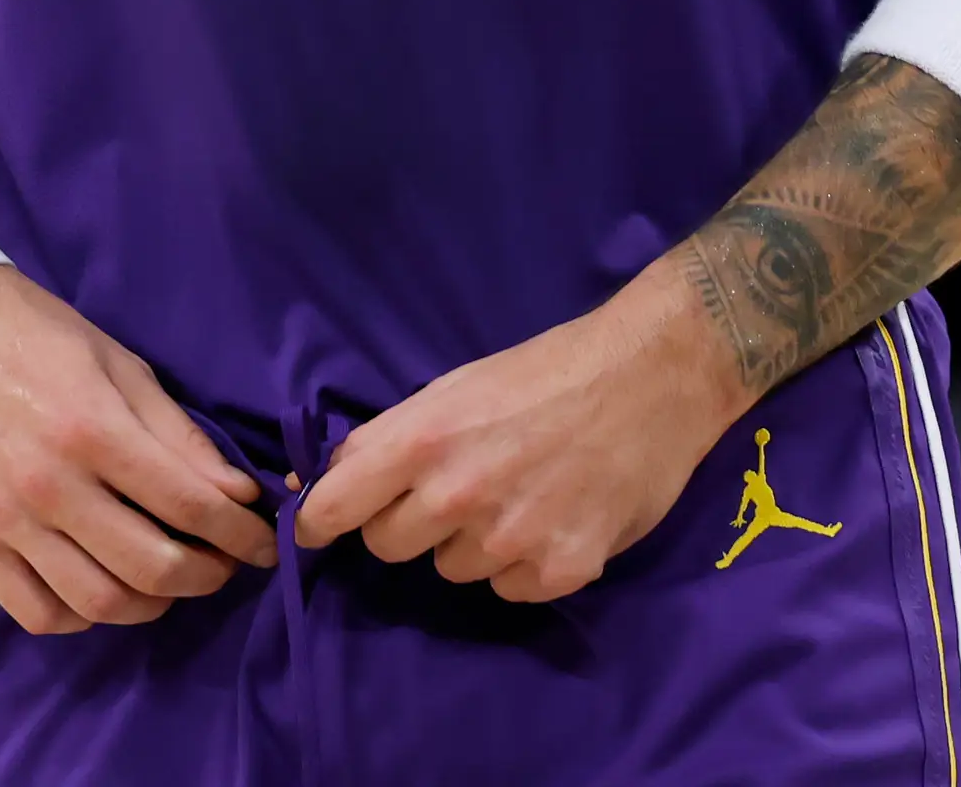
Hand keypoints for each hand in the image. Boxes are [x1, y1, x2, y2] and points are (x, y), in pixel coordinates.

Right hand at [0, 263, 278, 634]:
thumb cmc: (36, 336)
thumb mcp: (119, 365)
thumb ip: (178, 434)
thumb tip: (236, 493)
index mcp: (92, 429)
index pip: (190, 505)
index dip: (242, 534)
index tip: (264, 542)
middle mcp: (49, 484)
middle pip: (152, 566)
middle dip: (208, 574)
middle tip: (223, 562)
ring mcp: (6, 519)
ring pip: (99, 601)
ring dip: (153, 603)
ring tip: (169, 578)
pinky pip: (38, 612)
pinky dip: (82, 616)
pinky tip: (103, 588)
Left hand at [294, 262, 748, 603]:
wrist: (650, 378)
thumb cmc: (545, 372)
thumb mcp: (452, 388)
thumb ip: (392, 438)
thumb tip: (329, 479)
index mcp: (421, 441)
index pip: (335, 507)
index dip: (315, 525)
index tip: (311, 534)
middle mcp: (456, 496)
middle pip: (389, 546)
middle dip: (406, 525)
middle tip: (448, 494)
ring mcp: (510, 538)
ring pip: (453, 570)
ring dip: (470, 544)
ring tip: (516, 496)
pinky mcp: (561, 569)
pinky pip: (510, 589)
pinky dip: (522, 566)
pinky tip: (551, 520)